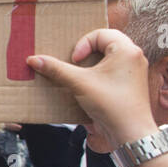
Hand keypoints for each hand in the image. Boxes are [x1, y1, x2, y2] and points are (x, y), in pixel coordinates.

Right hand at [27, 28, 156, 146]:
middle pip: (105, 43)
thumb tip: (34, 59)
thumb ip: (56, 69)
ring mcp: (134, 71)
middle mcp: (134, 57)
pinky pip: (112, 70)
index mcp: (126, 50)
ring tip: (79, 75)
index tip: (75, 60)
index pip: (100, 33)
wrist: (130, 133)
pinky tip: (87, 86)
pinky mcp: (130, 84)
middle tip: (74, 64)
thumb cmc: (112, 104)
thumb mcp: (79, 83)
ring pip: (108, 57)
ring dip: (91, 64)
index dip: (83, 44)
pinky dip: (98, 74)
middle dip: (86, 53)